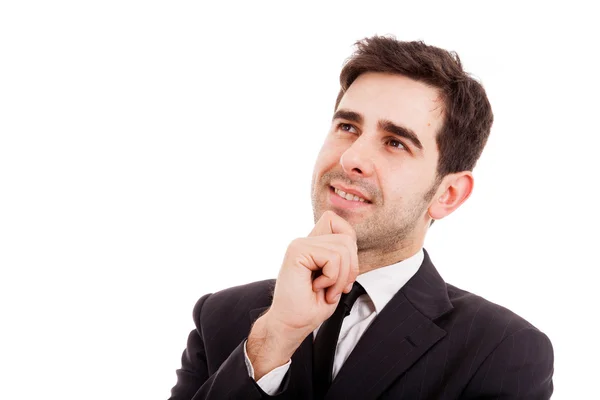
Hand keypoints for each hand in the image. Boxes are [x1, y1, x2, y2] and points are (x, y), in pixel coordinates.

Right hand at [247, 210, 358, 378]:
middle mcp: (306, 241)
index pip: (337, 222)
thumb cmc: (310, 307)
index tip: (342, 272)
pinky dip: (332, 278)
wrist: (290, 325)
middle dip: (350, 268)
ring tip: (325, 290)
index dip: (349, 242)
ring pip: (343, 249)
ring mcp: (300, 244)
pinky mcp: (297, 251)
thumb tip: (350, 241)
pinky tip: (316, 287)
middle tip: (334, 288)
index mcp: (313, 245)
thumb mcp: (336, 278)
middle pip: (347, 238)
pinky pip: (333, 258)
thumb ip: (341, 255)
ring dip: (340, 277)